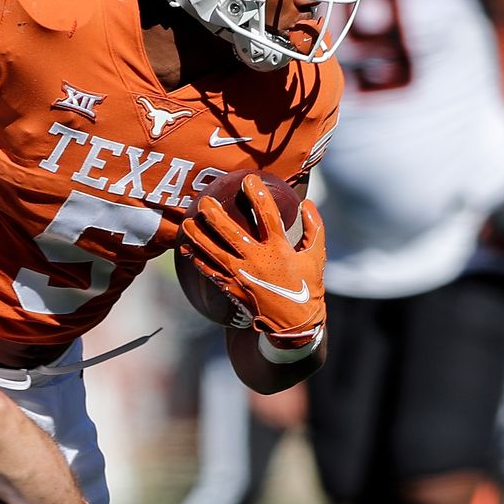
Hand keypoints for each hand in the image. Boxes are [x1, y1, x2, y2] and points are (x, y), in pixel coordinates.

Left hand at [178, 176, 326, 347]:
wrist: (295, 324)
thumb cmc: (308, 287)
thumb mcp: (317, 256)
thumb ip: (314, 228)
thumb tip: (308, 203)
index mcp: (279, 249)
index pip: (267, 216)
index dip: (258, 195)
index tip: (249, 179)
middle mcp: (257, 261)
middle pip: (231, 233)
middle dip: (215, 215)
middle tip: (204, 201)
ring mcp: (242, 276)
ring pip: (214, 252)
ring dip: (199, 236)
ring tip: (187, 222)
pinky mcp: (233, 289)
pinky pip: (211, 272)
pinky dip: (198, 261)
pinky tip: (186, 250)